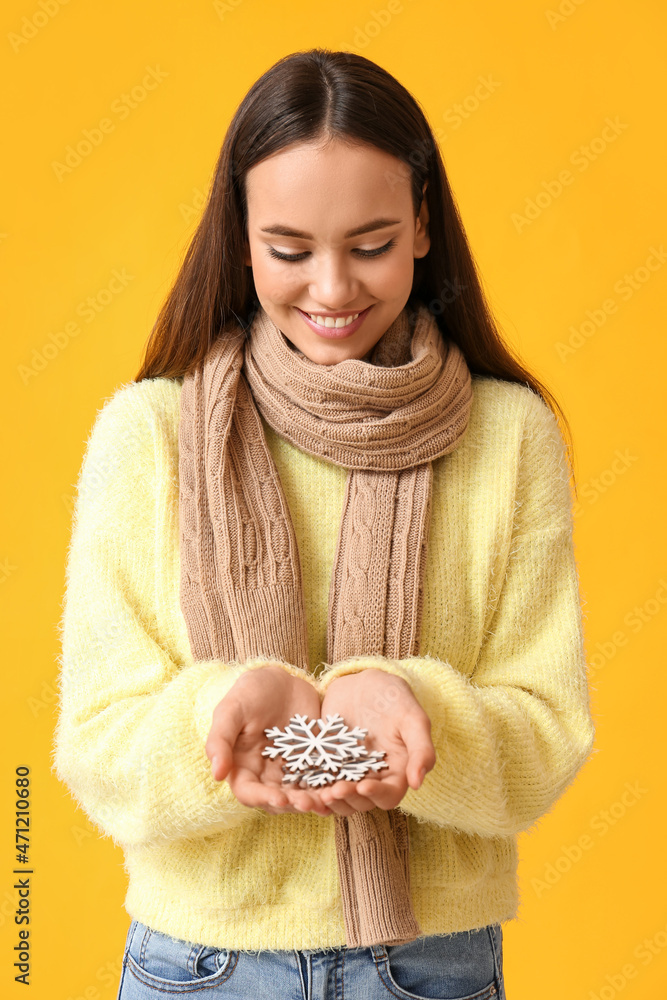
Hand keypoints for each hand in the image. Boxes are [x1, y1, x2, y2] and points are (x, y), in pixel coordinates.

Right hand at [205, 664, 333, 816]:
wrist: (282, 679)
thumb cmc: (251, 692)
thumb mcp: (231, 709)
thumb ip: (220, 739)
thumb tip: (216, 774)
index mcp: (242, 767)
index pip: (249, 793)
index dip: (263, 799)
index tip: (280, 799)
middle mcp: (265, 775)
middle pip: (278, 800)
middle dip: (294, 804)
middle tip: (309, 802)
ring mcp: (290, 770)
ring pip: (301, 794)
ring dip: (314, 800)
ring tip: (328, 798)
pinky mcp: (312, 762)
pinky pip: (321, 780)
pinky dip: (330, 786)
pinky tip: (343, 787)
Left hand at [313, 669, 435, 816]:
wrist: (364, 681)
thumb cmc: (394, 698)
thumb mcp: (412, 718)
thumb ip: (421, 749)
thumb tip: (417, 783)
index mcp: (396, 772)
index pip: (389, 795)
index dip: (377, 794)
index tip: (364, 785)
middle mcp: (372, 777)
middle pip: (361, 801)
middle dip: (348, 798)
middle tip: (334, 790)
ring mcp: (348, 772)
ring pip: (339, 798)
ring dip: (330, 800)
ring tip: (319, 792)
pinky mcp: (327, 763)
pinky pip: (319, 781)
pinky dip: (312, 787)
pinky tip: (302, 785)